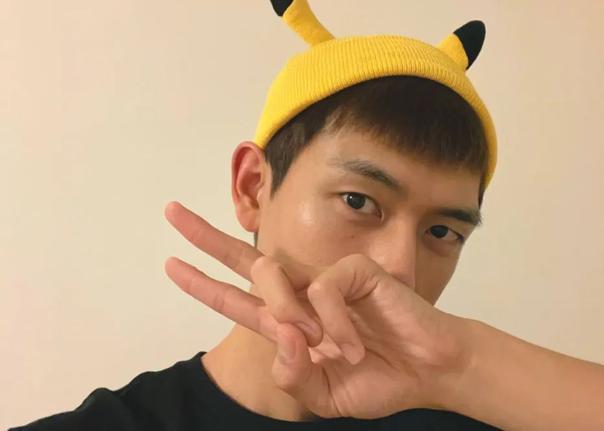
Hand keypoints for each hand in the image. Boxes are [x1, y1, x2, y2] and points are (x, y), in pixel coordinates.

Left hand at [163, 201, 468, 418]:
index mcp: (291, 324)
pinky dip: (333, 323)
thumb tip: (279, 337)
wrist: (429, 372)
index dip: (204, 284)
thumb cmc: (381, 380)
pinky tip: (355, 342)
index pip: (237, 299)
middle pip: (245, 260)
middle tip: (170, 212)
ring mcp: (326, 279)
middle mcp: (302, 296)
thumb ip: (291, 376)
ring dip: (284, 313)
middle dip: (205, 238)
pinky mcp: (353, 270)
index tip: (172, 266)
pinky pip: (321, 290)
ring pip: (271, 274)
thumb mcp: (323, 395)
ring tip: (325, 346)